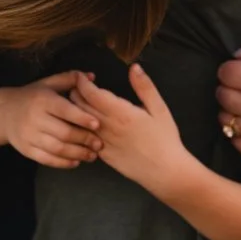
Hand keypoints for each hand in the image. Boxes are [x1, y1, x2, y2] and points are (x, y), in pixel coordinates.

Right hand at [0, 73, 101, 168]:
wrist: (4, 113)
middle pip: (64, 133)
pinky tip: (75, 162)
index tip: (98, 124)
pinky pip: (47, 159)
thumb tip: (92, 77)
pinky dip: (63, 163)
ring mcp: (29, 136)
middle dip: (84, 140)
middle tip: (99, 144)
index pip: (65, 110)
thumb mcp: (48, 83)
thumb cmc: (31, 96)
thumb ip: (69, 79)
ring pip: (57, 149)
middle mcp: (35, 118)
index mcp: (43, 100)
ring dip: (77, 154)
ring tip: (91, 155)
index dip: (82, 118)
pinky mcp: (26, 150)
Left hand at [73, 66, 187, 194]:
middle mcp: (107, 127)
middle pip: (80, 106)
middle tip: (78, 86)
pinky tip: (85, 124)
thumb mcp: (160, 109)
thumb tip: (134, 67)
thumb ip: (144, 87)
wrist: (165, 172)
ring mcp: (102, 143)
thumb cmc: (165, 138)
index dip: (82, 83)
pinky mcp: (102, 155)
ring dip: (75, 110)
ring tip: (79, 102)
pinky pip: (84, 138)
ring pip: (79, 122)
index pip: (91, 94)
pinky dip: (81, 128)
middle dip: (75, 93)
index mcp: (121, 113)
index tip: (80, 76)